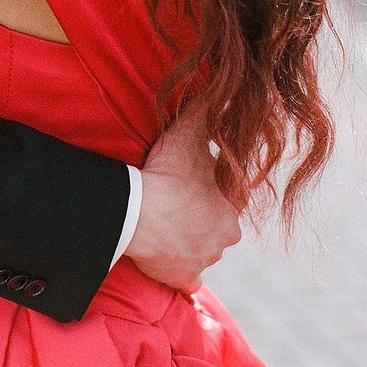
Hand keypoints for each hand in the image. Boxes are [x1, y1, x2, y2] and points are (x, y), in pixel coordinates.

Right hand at [125, 107, 240, 293]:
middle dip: (202, 215)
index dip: (213, 185)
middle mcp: (223, 241)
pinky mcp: (180, 278)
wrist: (137, 216)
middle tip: (177, 200)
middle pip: (216, 226)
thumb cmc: (167, 176)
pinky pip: (186, 278)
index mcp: (230, 212)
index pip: (229, 198)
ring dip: (188, 238)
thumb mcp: (188, 136)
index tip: (197, 179)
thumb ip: (206, 114)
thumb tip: (225, 88)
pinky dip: (179, 270)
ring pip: (201, 249)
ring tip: (165, 222)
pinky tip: (169, 260)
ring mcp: (202, 262)